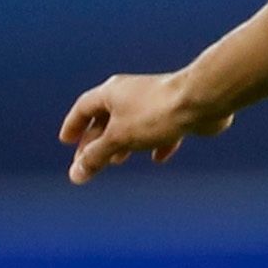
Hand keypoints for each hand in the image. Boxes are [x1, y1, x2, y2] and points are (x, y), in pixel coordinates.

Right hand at [58, 71, 227, 182]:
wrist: (200, 100)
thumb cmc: (156, 114)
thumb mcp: (119, 138)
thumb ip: (97, 157)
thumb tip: (75, 175)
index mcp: (111, 92)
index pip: (83, 108)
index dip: (73, 125)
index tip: (66, 141)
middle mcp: (130, 93)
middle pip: (107, 118)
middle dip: (97, 141)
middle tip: (88, 162)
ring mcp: (154, 101)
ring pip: (132, 124)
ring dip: (123, 143)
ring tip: (118, 161)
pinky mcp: (176, 111)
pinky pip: (160, 129)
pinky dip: (154, 144)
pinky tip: (158, 158)